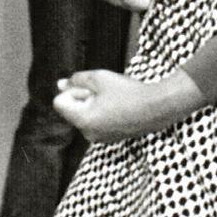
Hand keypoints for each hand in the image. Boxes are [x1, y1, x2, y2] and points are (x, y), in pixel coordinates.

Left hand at [54, 67, 200, 141]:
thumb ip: (76, 80)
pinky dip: (101, 112)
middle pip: (71, 109)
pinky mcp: (110, 138)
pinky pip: (95, 121)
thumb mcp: (98, 78)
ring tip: (112, 99)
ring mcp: (100, 138)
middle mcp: (88, 134)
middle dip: (82, 97)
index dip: (71, 91)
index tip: (90, 88)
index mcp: (83, 121)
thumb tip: (61, 84)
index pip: (59, 103)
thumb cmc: (127, 92)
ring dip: (92, 104)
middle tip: (103, 92)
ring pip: (83, 115)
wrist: (157, 107)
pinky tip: (117, 107)